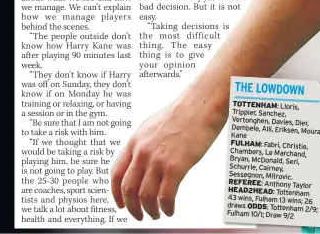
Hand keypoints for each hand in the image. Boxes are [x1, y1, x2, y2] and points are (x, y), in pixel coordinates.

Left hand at [110, 88, 226, 220]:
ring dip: (149, 210)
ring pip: (145, 197)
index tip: (121, 204)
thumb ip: (145, 145)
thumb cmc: (184, 112)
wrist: (202, 104)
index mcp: (136, 140)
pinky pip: (165, 197)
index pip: (116, 173)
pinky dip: (166, 208)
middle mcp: (143, 151)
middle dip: (132, 208)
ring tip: (156, 214)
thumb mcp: (154, 126)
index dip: (116, 193)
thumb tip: (142, 165)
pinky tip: (170, 209)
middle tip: (139, 215)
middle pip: (128, 189)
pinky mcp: (175, 166)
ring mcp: (158, 159)